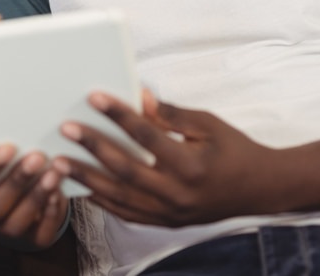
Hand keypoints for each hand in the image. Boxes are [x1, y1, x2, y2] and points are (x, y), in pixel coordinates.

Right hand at [0, 137, 68, 248]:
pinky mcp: (32, 239)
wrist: (24, 191)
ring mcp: (7, 230)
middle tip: (37, 157)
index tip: (9, 148)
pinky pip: (39, 234)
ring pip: (17, 223)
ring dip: (36, 197)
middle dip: (16, 181)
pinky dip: (50, 215)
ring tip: (54, 173)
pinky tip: (59, 193)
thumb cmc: (5, 162)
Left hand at [52, 89, 271, 226]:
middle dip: (93, 148)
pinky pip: (127, 214)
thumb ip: (171, 114)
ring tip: (60, 162)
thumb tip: (139, 96)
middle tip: (66, 129)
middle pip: (126, 169)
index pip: (147, 136)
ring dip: (87, 178)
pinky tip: (82, 188)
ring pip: (120, 197)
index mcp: (192, 164)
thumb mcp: (208, 124)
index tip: (94, 97)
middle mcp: (178, 193)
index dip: (119, 115)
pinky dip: (103, 201)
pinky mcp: (166, 223)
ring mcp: (170, 213)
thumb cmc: (235, 150)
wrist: (260, 190)